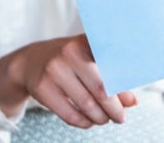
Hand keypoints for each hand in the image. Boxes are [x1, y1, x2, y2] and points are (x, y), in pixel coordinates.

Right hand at [0, 34, 136, 127]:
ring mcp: (54, 69)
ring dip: (100, 118)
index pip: (112, 67)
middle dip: (114, 108)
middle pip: (100, 89)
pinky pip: (69, 114)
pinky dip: (84, 122)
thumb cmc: (70, 60)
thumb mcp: (90, 59)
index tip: (131, 102)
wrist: (31, 60)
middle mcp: (69, 52)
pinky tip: (89, 121)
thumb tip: (132, 102)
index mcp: (86, 41)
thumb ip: (112, 78)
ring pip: (86, 104)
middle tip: (121, 118)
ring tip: (105, 119)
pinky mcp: (42, 88)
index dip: (123, 87)